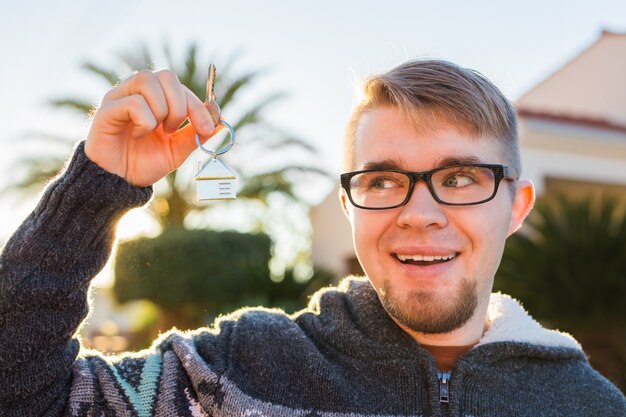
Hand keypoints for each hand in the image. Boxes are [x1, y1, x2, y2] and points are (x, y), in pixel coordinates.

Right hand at [84, 69, 221, 186]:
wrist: (117, 183)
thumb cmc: (143, 163)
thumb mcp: (177, 151)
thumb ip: (196, 135)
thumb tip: (222, 123)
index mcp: (155, 99)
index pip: (180, 86)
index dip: (199, 106)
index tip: (208, 128)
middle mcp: (137, 92)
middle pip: (166, 75)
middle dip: (180, 105)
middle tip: (175, 130)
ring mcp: (119, 98)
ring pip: (147, 80)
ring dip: (161, 109)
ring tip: (156, 131)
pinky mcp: (106, 110)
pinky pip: (133, 102)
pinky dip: (144, 121)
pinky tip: (137, 135)